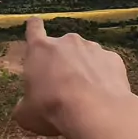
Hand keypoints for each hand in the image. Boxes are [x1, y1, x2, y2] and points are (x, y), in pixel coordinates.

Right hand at [14, 17, 131, 136]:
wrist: (95, 112)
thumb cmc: (53, 109)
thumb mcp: (26, 114)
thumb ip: (24, 104)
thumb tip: (25, 107)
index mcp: (40, 49)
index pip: (34, 28)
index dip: (34, 27)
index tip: (35, 24)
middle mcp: (67, 42)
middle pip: (62, 46)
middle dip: (61, 61)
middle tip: (62, 84)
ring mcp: (92, 48)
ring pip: (85, 55)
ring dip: (83, 68)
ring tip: (85, 93)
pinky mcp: (113, 58)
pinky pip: (104, 65)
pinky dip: (102, 76)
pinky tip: (102, 94)